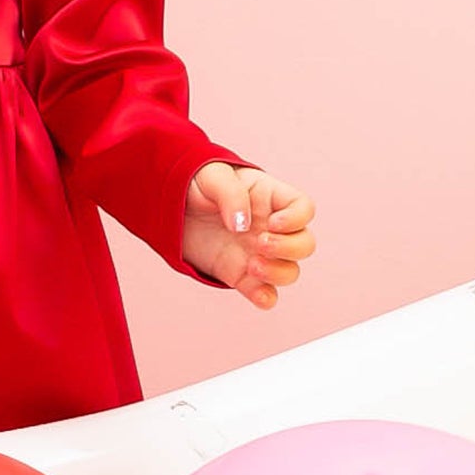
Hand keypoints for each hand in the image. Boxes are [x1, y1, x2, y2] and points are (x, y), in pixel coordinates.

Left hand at [182, 161, 315, 309]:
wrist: (170, 205)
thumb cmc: (195, 182)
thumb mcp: (211, 176)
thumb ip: (231, 194)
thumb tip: (242, 225)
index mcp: (269, 197)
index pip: (303, 208)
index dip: (297, 218)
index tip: (272, 222)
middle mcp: (270, 227)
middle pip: (305, 244)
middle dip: (290, 248)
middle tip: (260, 242)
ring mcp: (258, 253)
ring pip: (290, 271)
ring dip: (278, 273)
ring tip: (251, 265)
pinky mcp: (240, 274)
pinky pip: (265, 293)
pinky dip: (266, 298)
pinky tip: (256, 292)